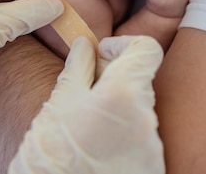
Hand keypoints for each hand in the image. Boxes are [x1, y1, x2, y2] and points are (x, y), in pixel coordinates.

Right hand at [9, 35, 164, 173]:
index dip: (124, 45)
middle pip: (140, 81)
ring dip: (117, 109)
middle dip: (114, 79)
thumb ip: (76, 70)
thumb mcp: (56, 106)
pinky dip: (122, 135)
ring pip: (139, 110)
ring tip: (86, 127)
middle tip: (84, 92)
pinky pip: (141, 138)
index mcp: (122, 94)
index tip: (102, 54)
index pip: (147, 49)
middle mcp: (145, 118)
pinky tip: (97, 147)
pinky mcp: (153, 166)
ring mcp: (152, 146)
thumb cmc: (52, 158)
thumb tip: (84, 45)